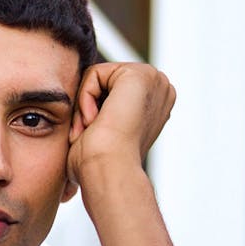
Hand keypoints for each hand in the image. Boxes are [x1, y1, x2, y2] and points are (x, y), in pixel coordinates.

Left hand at [66, 62, 175, 188]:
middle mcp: (158, 89)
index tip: (95, 137)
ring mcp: (152, 80)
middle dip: (89, 107)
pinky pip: (94, 73)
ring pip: (97, 78)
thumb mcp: (106, 133)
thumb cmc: (101, 165)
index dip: (94, 113)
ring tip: (92, 128)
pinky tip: (95, 120)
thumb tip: (89, 117)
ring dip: (85, 105)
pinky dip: (85, 98)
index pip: (109, 90)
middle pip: (103, 81)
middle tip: (91, 133)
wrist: (109, 172)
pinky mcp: (138, 73)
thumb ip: (103, 115)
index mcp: (155, 104)